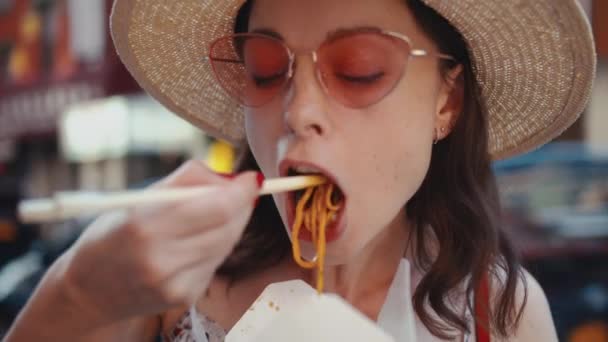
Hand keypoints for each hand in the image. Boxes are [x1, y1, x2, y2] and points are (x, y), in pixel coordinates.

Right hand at [61, 160, 261, 325]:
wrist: (90, 290)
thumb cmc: (116, 233)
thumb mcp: (141, 197)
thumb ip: (189, 180)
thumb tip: (234, 179)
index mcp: (145, 225)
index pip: (218, 207)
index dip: (241, 191)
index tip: (251, 179)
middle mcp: (161, 259)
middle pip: (229, 225)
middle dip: (241, 204)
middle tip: (239, 191)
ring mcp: (174, 283)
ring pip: (227, 243)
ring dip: (230, 224)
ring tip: (211, 215)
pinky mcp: (184, 298)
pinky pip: (216, 263)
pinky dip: (215, 247)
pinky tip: (196, 242)